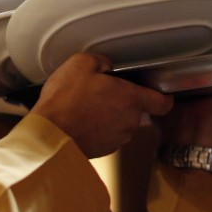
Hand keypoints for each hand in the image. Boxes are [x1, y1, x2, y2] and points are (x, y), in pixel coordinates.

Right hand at [31, 53, 173, 158]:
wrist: (48, 136)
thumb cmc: (64, 100)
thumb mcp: (81, 64)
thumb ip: (102, 61)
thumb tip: (106, 65)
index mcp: (130, 99)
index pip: (163, 102)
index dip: (164, 97)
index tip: (160, 93)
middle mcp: (129, 122)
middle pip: (136, 110)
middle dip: (122, 101)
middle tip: (101, 92)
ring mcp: (116, 139)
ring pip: (120, 123)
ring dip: (109, 115)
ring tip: (85, 107)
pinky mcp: (103, 151)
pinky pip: (106, 135)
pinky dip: (97, 128)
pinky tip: (80, 120)